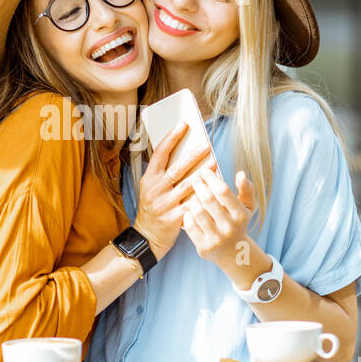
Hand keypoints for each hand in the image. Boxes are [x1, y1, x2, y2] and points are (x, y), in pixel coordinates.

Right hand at [133, 123, 217, 259]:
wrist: (147, 236)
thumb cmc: (153, 208)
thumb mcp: (152, 188)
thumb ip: (163, 173)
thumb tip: (181, 151)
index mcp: (149, 179)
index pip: (159, 153)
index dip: (171, 138)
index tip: (183, 125)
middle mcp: (155, 190)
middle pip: (175, 169)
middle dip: (192, 156)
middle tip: (206, 145)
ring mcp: (164, 204)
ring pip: (185, 186)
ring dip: (201, 174)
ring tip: (214, 163)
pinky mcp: (173, 218)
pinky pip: (191, 205)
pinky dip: (202, 197)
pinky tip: (214, 190)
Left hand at [181, 167, 256, 269]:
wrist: (234, 253)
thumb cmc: (238, 223)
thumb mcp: (247, 207)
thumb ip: (247, 190)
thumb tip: (241, 174)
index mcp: (241, 215)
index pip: (223, 191)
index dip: (211, 178)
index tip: (204, 171)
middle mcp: (229, 227)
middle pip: (208, 199)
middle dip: (199, 186)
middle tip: (195, 180)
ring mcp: (216, 239)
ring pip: (197, 212)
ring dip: (193, 200)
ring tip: (194, 196)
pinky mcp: (204, 247)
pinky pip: (190, 225)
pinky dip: (188, 214)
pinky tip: (190, 211)